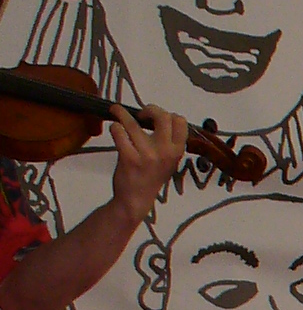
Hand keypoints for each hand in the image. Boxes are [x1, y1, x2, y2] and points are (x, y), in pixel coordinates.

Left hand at [107, 103, 188, 221]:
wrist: (136, 200)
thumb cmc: (151, 178)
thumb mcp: (169, 161)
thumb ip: (168, 142)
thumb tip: (158, 118)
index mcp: (177, 151)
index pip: (180, 121)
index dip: (167, 114)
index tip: (157, 118)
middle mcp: (165, 152)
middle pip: (162, 116)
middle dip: (149, 109)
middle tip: (140, 114)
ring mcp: (146, 155)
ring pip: (133, 123)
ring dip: (121, 114)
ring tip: (116, 111)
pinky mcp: (128, 158)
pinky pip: (119, 132)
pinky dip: (114, 127)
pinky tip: (115, 129)